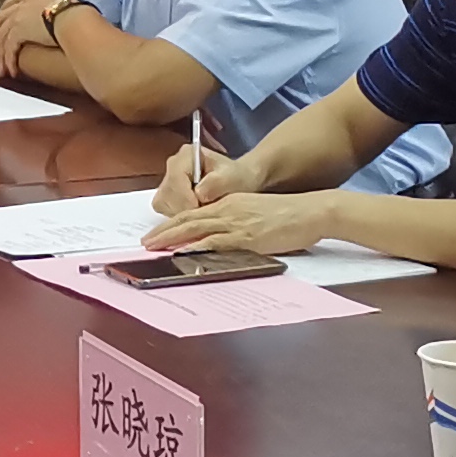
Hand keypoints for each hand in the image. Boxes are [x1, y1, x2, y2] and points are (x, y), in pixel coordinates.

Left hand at [0, 0, 66, 73]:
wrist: (72, 20)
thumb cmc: (74, 14)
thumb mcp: (58, 6)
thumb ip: (51, 10)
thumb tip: (58, 19)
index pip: (9, 4)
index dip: (2, 17)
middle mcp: (19, 5)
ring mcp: (16, 17)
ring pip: (1, 38)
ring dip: (1, 55)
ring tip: (2, 69)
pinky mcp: (17, 32)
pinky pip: (8, 49)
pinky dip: (8, 61)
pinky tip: (11, 71)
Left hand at [142, 188, 328, 256]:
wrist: (311, 211)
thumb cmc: (287, 214)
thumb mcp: (254, 213)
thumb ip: (236, 224)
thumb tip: (219, 241)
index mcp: (229, 203)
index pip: (193, 213)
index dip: (172, 224)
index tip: (156, 234)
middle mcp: (228, 210)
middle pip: (188, 220)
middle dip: (164, 232)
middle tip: (144, 242)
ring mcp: (237, 223)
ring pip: (197, 229)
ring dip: (172, 239)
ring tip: (154, 248)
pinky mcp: (248, 237)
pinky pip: (218, 242)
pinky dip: (198, 247)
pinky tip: (184, 253)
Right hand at [151, 135, 235, 216]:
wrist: (238, 183)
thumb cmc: (235, 178)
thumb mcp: (232, 177)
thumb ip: (216, 183)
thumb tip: (199, 194)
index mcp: (186, 155)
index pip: (175, 179)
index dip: (185, 198)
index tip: (202, 209)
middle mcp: (172, 166)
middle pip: (166, 193)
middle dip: (183, 208)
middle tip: (204, 214)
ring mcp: (167, 181)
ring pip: (163, 204)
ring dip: (181, 213)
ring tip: (202, 212)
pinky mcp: (167, 196)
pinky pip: (165, 210)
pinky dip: (179, 216)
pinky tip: (195, 214)